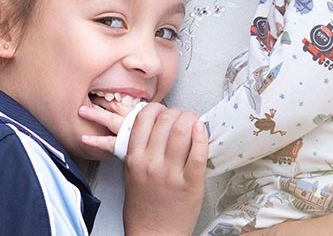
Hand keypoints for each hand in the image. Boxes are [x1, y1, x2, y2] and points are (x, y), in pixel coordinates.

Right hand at [79, 100, 208, 235]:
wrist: (153, 234)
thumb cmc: (143, 207)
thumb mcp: (131, 173)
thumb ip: (139, 150)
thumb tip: (155, 127)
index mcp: (134, 158)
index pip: (144, 118)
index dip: (157, 109)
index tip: (164, 113)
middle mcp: (151, 163)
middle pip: (165, 120)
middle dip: (177, 113)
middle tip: (182, 118)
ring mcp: (171, 173)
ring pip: (182, 131)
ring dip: (191, 120)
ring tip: (194, 123)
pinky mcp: (190, 183)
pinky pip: (198, 152)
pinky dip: (202, 136)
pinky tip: (202, 131)